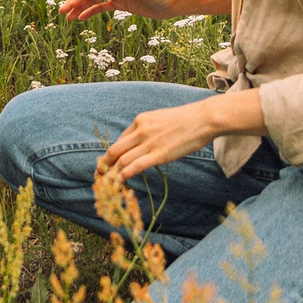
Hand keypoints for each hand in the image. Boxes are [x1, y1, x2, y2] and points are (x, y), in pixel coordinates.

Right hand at [59, 0, 176, 22]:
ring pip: (94, 0)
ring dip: (81, 8)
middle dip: (76, 2)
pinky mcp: (122, 3)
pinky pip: (102, 7)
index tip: (70, 5)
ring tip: (68, 18)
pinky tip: (82, 18)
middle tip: (62, 12)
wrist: (173, 2)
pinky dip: (92, 11)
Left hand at [99, 99, 220, 182]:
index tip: (107, 165)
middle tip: (99, 176)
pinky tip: (119, 181)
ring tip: (108, 184)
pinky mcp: (159, 154)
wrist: (203, 118)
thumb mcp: (160, 119)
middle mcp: (141, 130)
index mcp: (140, 120)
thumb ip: (148, 130)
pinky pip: (136, 165)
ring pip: (122, 160)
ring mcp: (149, 142)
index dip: (111, 155)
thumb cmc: (186, 120)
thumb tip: (142, 143)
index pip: (120, 140)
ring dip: (112, 173)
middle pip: (115, 150)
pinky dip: (124, 174)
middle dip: (104, 165)